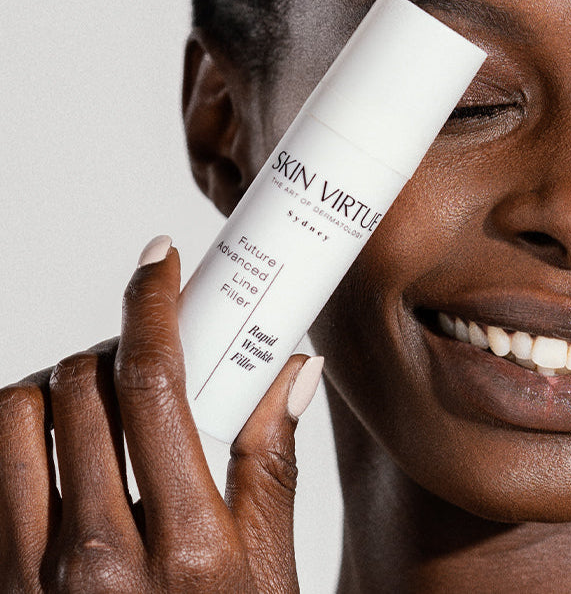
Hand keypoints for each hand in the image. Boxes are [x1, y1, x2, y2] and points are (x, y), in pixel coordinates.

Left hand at [0, 236, 324, 592]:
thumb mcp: (269, 570)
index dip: (151, 303)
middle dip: (110, 348)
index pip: (154, 385)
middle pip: (77, 386)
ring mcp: (36, 576)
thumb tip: (290, 373)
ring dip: (53, 388)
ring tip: (94, 407)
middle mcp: (101, 559)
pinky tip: (61, 460)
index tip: (156, 260)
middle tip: (142, 359)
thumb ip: (270, 464)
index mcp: (190, 548)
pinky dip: (18, 441)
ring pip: (12, 418)